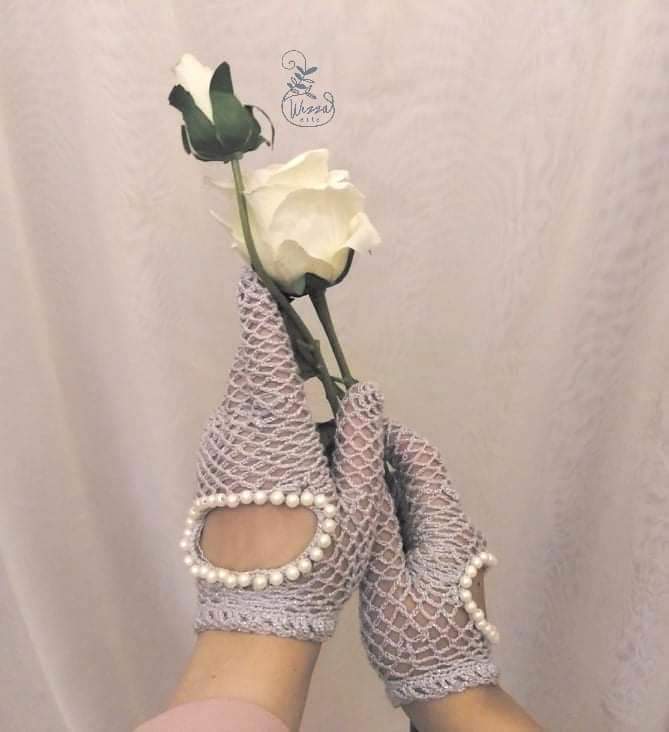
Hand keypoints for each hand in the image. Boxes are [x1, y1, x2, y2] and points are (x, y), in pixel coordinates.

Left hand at [181, 267, 385, 641]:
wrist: (258, 614)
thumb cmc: (319, 555)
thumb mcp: (360, 496)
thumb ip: (363, 434)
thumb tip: (362, 390)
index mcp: (274, 428)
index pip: (264, 351)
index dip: (260, 311)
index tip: (255, 277)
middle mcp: (237, 430)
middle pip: (251, 367)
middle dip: (272, 340)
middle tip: (303, 330)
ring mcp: (220, 451)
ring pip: (243, 395)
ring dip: (269, 374)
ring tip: (304, 372)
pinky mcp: (214, 472)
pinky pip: (238, 421)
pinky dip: (261, 404)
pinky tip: (288, 422)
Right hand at [359, 420, 499, 705]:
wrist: (448, 687)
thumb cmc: (416, 638)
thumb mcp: (387, 583)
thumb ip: (377, 527)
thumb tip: (365, 473)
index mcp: (447, 527)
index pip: (423, 461)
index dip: (392, 436)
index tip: (355, 424)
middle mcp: (453, 527)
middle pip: (419, 474)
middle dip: (382, 454)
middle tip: (337, 447)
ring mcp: (448, 542)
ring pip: (414, 495)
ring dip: (382, 479)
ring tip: (340, 471)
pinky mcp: (438, 557)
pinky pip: (412, 517)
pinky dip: (387, 505)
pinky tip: (357, 508)